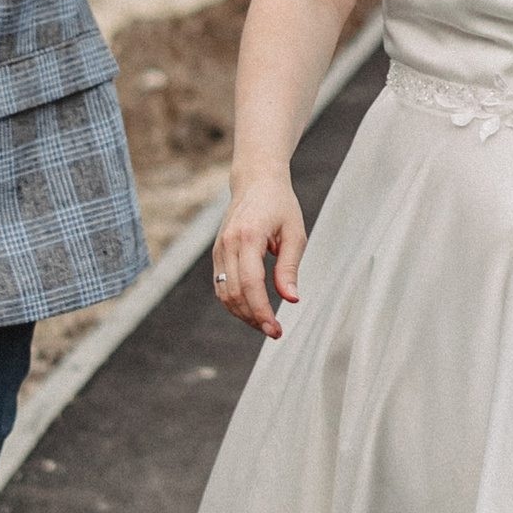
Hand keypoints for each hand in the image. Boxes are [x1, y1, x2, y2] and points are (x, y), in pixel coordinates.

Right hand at [214, 171, 305, 337]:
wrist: (256, 181)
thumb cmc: (280, 205)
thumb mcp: (295, 233)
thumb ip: (290, 267)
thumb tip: (291, 299)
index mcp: (248, 237)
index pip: (251, 284)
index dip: (262, 311)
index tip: (275, 329)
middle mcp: (228, 244)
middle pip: (234, 293)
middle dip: (253, 318)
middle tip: (274, 332)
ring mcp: (219, 249)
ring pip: (224, 293)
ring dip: (243, 314)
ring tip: (265, 323)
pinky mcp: (217, 253)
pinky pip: (221, 285)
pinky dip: (234, 302)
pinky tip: (252, 309)